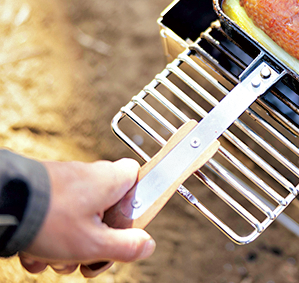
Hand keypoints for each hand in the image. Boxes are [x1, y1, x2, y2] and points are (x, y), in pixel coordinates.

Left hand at [19, 158, 155, 276]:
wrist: (2, 204)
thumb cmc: (51, 220)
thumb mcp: (94, 243)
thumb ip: (126, 246)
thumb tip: (148, 245)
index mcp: (110, 180)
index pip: (137, 177)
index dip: (136, 202)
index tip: (126, 226)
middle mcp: (89, 175)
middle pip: (106, 210)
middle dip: (96, 241)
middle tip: (86, 258)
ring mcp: (64, 183)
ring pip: (79, 218)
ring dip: (69, 246)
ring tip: (53, 259)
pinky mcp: (42, 192)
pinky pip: (55, 218)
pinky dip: (47, 238)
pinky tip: (35, 254)